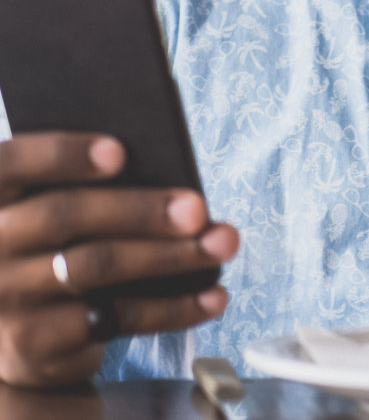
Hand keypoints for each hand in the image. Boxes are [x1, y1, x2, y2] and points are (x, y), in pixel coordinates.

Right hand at [0, 133, 238, 386]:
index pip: (11, 163)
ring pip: (96, 266)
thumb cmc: (56, 246)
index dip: (62, 154)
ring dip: (170, 255)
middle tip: (197, 208)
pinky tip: (212, 297)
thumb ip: (86, 187)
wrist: (20, 333)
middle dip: (141, 209)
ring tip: (222, 243)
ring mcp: (6, 298)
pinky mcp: (35, 343)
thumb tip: (171, 184)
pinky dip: (173, 307)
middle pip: (65, 215)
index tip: (120, 151)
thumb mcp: (53, 210)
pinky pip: (114, 319)